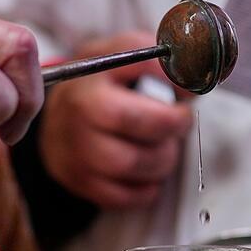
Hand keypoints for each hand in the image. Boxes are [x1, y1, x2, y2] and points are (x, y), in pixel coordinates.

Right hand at [40, 31, 192, 208]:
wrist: (59, 119)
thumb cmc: (101, 86)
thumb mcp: (122, 54)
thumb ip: (158, 59)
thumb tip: (191, 81)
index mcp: (92, 78)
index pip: (144, 75)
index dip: (175, 92)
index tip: (185, 97)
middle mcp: (78, 115)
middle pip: (140, 125)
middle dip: (173, 127)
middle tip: (179, 124)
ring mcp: (76, 152)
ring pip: (134, 164)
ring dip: (162, 159)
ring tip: (163, 147)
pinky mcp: (80, 182)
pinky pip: (125, 196)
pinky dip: (146, 188)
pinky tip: (147, 171)